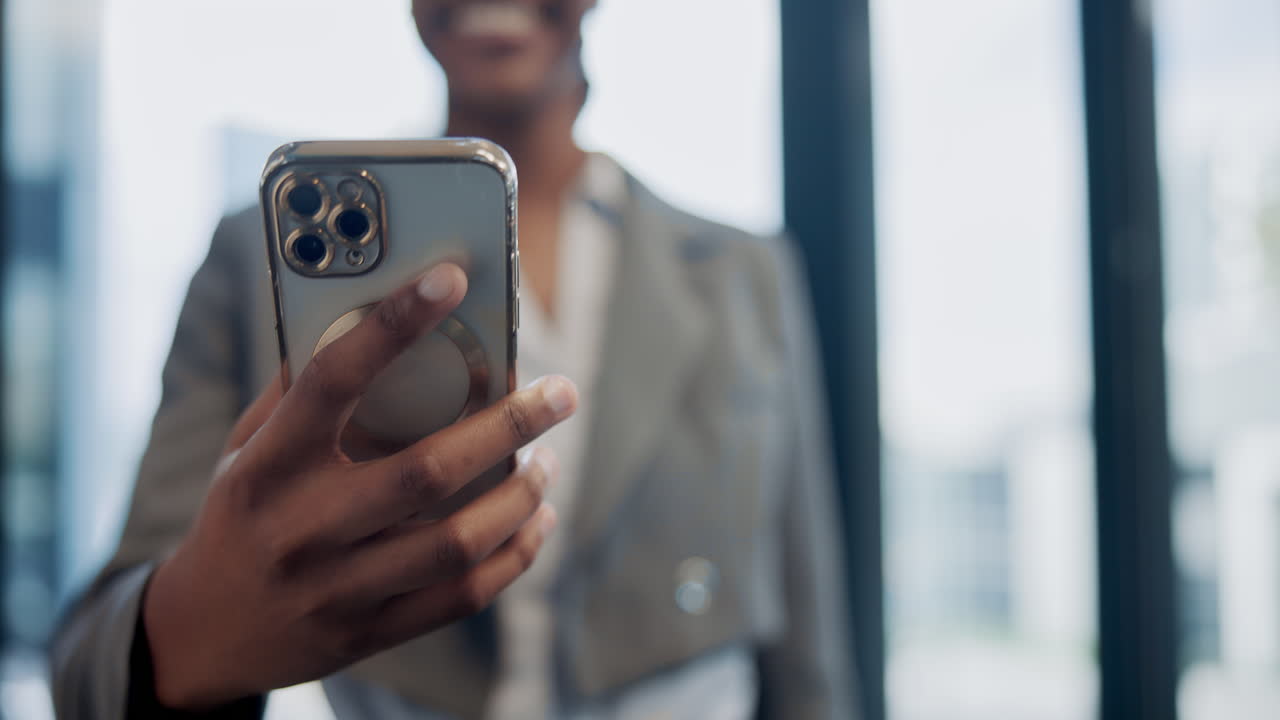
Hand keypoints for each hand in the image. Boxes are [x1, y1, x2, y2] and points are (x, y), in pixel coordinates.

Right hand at [141, 263, 576, 709]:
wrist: (203, 633)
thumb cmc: (240, 516)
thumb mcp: (250, 449)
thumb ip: (303, 393)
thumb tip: (374, 318)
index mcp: (269, 465)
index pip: (332, 381)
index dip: (392, 324)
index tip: (450, 278)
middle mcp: (302, 528)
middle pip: (426, 473)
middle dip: (508, 426)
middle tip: (561, 393)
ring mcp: (337, 588)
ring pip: (456, 541)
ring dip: (521, 496)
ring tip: (548, 460)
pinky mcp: (369, 633)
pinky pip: (462, 595)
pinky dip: (515, 554)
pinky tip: (538, 519)